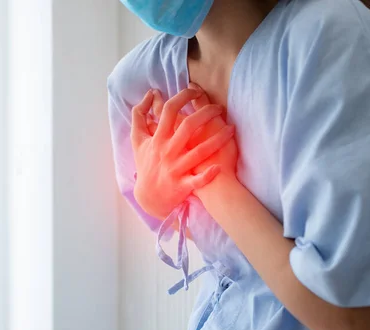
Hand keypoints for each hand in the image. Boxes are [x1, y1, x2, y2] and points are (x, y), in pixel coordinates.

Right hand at [131, 88, 235, 219]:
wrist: (148, 198)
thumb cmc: (145, 165)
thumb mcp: (137, 141)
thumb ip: (138, 117)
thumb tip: (149, 94)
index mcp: (157, 139)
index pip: (170, 110)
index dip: (183, 97)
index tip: (194, 91)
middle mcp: (167, 151)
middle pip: (189, 126)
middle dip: (207, 113)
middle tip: (219, 107)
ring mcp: (175, 169)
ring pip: (199, 151)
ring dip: (218, 139)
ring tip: (232, 129)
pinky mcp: (182, 185)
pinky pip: (198, 180)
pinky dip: (208, 175)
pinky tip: (219, 167)